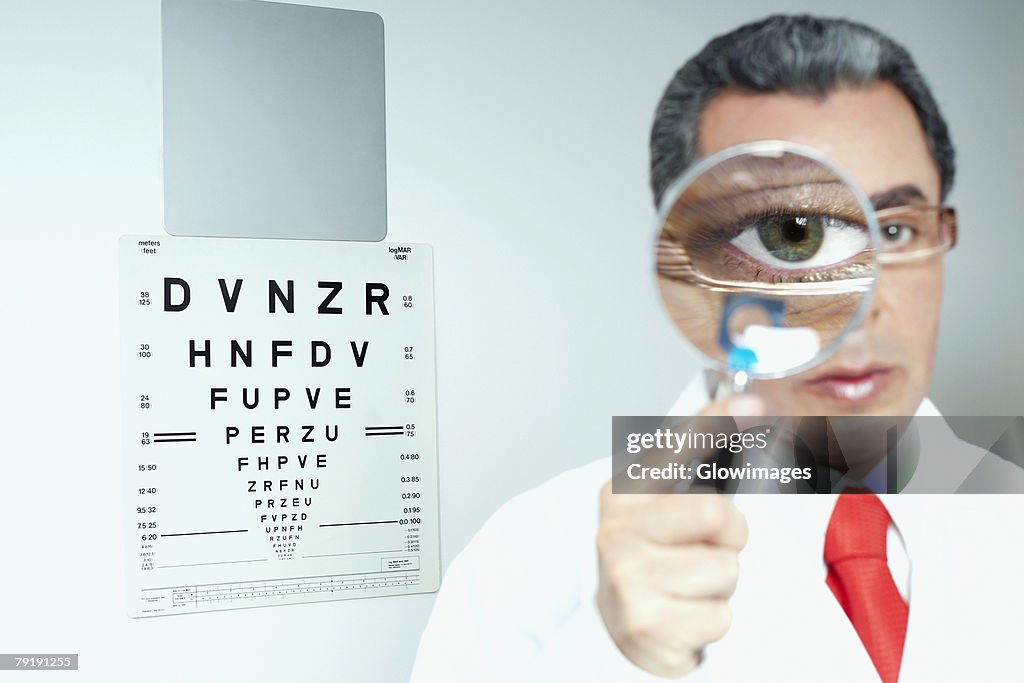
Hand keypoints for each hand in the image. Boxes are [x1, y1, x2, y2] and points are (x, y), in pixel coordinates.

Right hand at [595, 395, 764, 676]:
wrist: (623, 628)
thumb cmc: (655, 558)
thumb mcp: (667, 505)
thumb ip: (701, 457)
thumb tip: (748, 403)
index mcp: (622, 492)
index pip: (677, 447)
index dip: (717, 423)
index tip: (751, 403)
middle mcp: (617, 530)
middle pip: (716, 514)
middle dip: (729, 536)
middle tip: (705, 547)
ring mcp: (627, 579)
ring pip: (726, 570)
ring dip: (720, 583)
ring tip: (690, 585)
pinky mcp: (647, 625)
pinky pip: (721, 615)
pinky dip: (713, 619)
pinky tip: (685, 615)